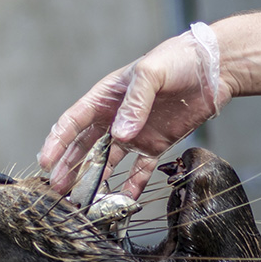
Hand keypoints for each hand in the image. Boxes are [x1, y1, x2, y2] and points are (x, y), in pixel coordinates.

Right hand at [39, 23, 231, 198]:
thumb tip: (120, 135)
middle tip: (58, 190)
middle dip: (70, 168)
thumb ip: (135, 103)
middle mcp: (116, 117)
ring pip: (108, 161)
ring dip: (95, 180)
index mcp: (106, 97)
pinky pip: (140, 170)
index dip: (57, 142)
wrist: (214, 68)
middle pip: (85, 147)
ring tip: (83, 200)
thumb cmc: (178, 60)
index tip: (45, 163)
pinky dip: (131, 185)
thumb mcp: (151, 73)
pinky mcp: (156, 145)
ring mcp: (135, 133)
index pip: (73, 122)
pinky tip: (123, 201)